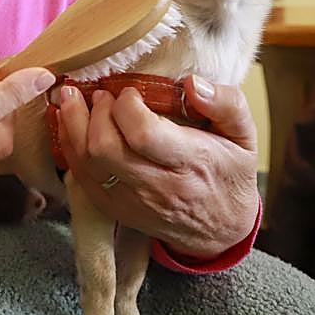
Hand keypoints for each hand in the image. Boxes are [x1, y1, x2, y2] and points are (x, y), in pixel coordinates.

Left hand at [48, 75, 259, 257]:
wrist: (220, 231)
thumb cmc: (228, 173)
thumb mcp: (244, 136)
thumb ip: (226, 104)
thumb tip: (192, 83)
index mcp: (192, 163)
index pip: (143, 134)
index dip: (127, 105)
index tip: (130, 90)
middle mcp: (158, 187)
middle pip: (105, 148)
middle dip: (95, 112)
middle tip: (102, 94)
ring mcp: (131, 202)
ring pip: (86, 162)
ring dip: (73, 125)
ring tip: (76, 100)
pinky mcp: (113, 209)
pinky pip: (80, 177)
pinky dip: (70, 146)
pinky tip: (72, 124)